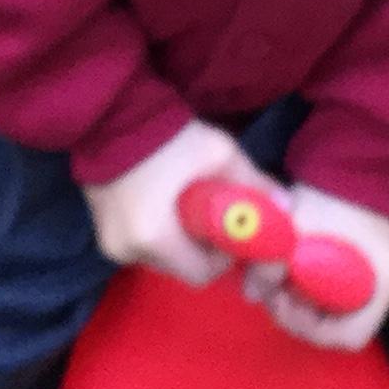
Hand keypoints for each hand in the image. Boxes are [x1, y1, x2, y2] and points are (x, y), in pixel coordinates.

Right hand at [85, 119, 274, 290]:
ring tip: (187, 206)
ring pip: (161, 258)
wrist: (112, 114)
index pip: (201, 274)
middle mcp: (128, 250)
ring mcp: (110, 243)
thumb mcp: (218, 154)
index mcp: (155, 239)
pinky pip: (141, 244)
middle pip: (180, 267)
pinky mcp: (101, 231)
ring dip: (180, 242)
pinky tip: (166, 203)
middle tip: (213, 217)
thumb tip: (286, 204)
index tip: (229, 230)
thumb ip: (253, 182)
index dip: (222, 257)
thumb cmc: (168, 137)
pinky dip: (159, 233)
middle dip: (202, 249)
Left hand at [243, 180, 388, 354]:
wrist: (351, 166)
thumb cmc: (327, 199)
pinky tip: (298, 273)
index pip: (348, 336)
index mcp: (384, 286)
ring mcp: (387, 281)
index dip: (309, 328)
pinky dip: (318, 291)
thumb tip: (251, 296)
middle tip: (276, 292)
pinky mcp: (377, 270)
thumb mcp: (293, 233)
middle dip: (303, 315)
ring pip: (341, 312)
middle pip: (342, 326)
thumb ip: (269, 268)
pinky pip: (346, 295)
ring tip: (283, 280)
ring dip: (308, 303)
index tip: (282, 302)